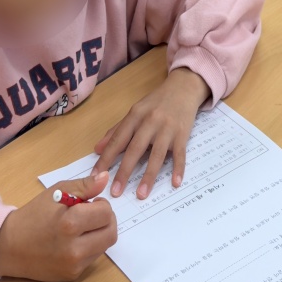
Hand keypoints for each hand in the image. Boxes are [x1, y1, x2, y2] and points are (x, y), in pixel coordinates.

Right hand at [0, 172, 115, 281]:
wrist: (9, 246)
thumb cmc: (34, 216)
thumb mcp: (57, 193)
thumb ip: (84, 186)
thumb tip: (105, 178)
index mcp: (69, 224)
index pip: (106, 213)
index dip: (101, 204)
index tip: (91, 203)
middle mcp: (73, 248)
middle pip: (110, 233)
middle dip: (106, 220)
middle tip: (92, 215)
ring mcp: (73, 265)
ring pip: (104, 246)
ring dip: (99, 234)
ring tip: (82, 227)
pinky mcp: (71, 275)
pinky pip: (92, 258)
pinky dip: (89, 247)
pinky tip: (74, 241)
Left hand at [92, 68, 210, 199]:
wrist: (184, 87)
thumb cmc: (157, 102)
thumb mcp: (135, 111)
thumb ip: (117, 130)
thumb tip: (97, 150)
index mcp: (135, 116)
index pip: (118, 140)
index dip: (106, 158)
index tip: (96, 176)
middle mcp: (150, 121)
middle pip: (135, 149)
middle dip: (124, 172)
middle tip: (116, 192)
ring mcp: (168, 128)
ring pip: (157, 155)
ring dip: (149, 175)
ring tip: (141, 194)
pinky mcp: (183, 134)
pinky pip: (180, 154)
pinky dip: (178, 168)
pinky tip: (175, 182)